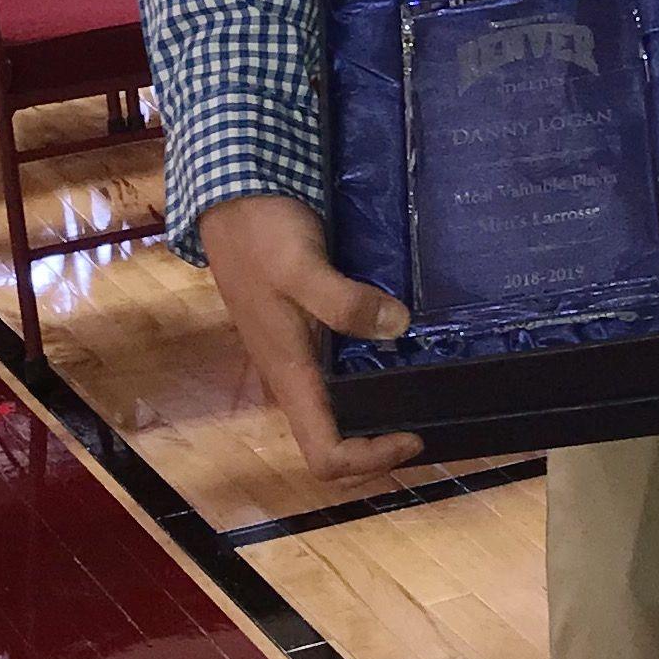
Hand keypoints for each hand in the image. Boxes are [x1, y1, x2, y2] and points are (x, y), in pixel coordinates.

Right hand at [197, 194, 424, 484]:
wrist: (230, 198)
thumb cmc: (261, 236)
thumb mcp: (303, 267)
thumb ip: (345, 302)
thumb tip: (398, 328)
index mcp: (289, 374)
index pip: (324, 455)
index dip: (370, 460)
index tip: (414, 434)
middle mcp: (291, 374)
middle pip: (333, 440)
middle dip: (379, 443)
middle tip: (428, 415)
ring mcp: (295, 352)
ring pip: (336, 406)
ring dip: (375, 408)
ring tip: (422, 382)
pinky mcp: (301, 328)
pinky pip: (337, 370)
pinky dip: (368, 372)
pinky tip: (397, 342)